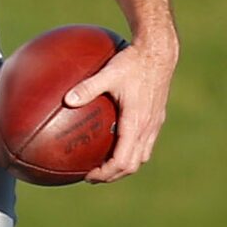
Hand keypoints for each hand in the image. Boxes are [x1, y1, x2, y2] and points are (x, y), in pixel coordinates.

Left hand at [64, 36, 177, 183]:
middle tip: (92, 175)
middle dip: (112, 174)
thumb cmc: (133, 61)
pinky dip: (131, 150)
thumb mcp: (108, 73)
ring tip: (104, 163)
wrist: (160, 51)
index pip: (122, 161)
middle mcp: (147, 127)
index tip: (89, 175)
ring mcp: (154, 123)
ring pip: (141, 156)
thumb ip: (87, 87)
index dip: (106, 173)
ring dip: (124, 165)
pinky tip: (117, 141)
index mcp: (136, 123)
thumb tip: (66, 99)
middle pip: (132, 165)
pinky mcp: (157, 117)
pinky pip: (145, 143)